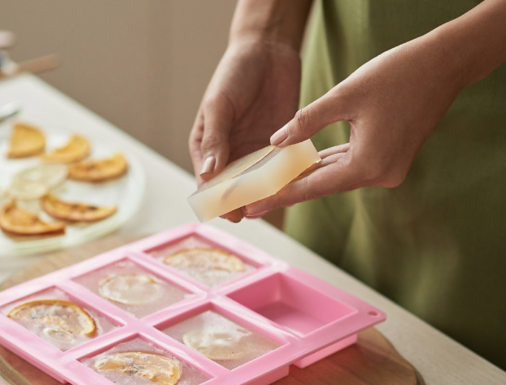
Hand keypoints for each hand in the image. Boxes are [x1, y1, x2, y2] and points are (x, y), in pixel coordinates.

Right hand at [189, 38, 300, 221]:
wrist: (268, 51)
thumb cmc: (234, 73)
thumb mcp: (219, 104)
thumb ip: (215, 138)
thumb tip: (208, 174)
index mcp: (208, 146)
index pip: (209, 183)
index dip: (219, 200)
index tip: (231, 212)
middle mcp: (232, 154)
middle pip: (236, 188)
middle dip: (245, 202)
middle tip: (258, 212)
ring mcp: (256, 151)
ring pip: (261, 183)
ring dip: (268, 193)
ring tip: (278, 202)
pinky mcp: (281, 145)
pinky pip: (284, 168)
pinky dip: (289, 177)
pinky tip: (297, 185)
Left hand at [243, 36, 466, 217]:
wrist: (444, 65)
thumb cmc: (396, 75)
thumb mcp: (344, 95)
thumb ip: (306, 121)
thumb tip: (276, 142)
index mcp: (367, 165)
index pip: (312, 186)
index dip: (279, 196)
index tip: (253, 207)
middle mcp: (380, 175)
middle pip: (323, 185)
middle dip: (289, 189)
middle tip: (253, 200)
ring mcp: (388, 169)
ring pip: (337, 175)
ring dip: (307, 177)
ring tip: (271, 184)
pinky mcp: (391, 159)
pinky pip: (351, 165)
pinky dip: (328, 164)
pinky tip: (304, 165)